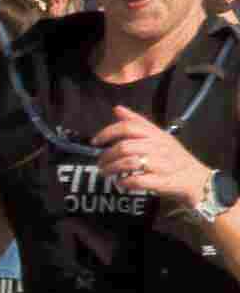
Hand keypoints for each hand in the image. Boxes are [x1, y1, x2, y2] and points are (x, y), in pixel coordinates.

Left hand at [95, 105, 212, 218]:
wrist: (197, 179)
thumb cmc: (173, 156)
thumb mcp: (159, 136)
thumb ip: (138, 122)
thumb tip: (117, 108)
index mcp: (157, 135)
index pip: (128, 127)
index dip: (108, 133)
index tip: (95, 141)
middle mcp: (159, 147)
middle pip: (124, 147)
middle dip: (106, 156)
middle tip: (100, 163)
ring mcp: (162, 165)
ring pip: (129, 163)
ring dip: (112, 169)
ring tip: (105, 172)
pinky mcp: (163, 182)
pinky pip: (138, 181)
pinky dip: (125, 182)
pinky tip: (121, 183)